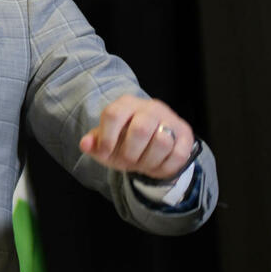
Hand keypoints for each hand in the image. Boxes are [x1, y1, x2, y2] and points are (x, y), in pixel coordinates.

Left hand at [79, 95, 193, 180]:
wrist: (153, 145)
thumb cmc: (124, 142)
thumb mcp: (107, 144)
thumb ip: (94, 144)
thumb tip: (84, 144)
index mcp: (126, 104)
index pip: (113, 114)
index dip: (107, 138)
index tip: (106, 153)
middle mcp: (150, 107)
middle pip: (140, 129)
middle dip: (131, 153)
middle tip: (128, 161)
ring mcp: (170, 118)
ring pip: (162, 142)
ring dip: (149, 161)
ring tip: (143, 164)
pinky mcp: (186, 133)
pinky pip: (178, 154)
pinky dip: (165, 167)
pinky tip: (157, 166)